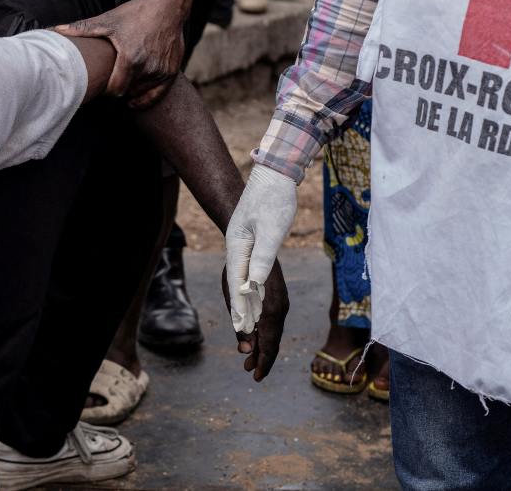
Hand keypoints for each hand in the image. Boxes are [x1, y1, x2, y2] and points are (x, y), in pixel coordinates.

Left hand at [55, 0, 183, 108]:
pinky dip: (145, 99)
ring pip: (140, 94)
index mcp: (130, 58)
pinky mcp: (171, 72)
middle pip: (125, 93)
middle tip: (108, 83)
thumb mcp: (109, 20)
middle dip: (116, 90)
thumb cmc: (137, 13)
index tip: (100, 84)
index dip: (105, 90)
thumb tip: (56, 31)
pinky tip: (134, 100)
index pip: (114, 90)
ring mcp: (161, 71)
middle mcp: (148, 68)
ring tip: (121, 82)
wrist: (168, 6)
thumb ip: (82, 29)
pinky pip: (157, 95)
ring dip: (129, 91)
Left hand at [221, 259, 288, 381]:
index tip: (256, 377)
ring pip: (273, 332)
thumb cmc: (237, 269)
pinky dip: (264, 333)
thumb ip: (240, 325)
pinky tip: (255, 338)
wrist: (251, 240)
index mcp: (271, 310)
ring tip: (248, 361)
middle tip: (250, 372)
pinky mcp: (278, 297)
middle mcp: (281, 307)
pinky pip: (273, 321)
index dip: (263, 362)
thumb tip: (245, 350)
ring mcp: (281, 302)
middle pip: (273, 341)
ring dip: (262, 347)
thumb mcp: (233, 300)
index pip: (269, 344)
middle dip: (262, 358)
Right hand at [225, 165, 296, 333]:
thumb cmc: (274, 199)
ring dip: (247, 303)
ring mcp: (243, 245)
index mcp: (236, 246)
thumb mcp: (271, 230)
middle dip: (241, 311)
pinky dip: (252, 289)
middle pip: (237, 285)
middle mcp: (236, 248)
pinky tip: (256, 298)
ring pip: (243, 280)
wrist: (275, 173)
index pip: (237, 282)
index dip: (239, 306)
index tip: (241, 328)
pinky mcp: (252, 242)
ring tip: (249, 327)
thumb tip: (254, 286)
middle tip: (244, 337)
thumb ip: (262, 258)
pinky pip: (250, 272)